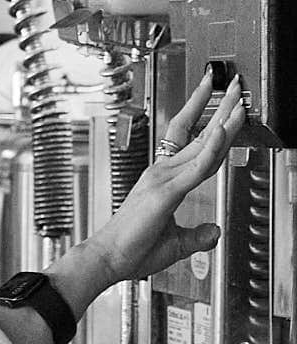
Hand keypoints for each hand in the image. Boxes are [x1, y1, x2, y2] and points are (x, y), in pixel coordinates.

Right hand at [79, 73, 244, 288]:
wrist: (107, 259)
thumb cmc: (131, 250)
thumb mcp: (175, 243)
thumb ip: (197, 236)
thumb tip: (215, 232)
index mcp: (163, 180)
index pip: (190, 142)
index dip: (208, 121)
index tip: (221, 103)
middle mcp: (162, 173)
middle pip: (197, 133)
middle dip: (219, 108)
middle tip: (233, 85)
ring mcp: (162, 180)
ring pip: (201, 144)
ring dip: (222, 119)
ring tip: (237, 98)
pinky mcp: (165, 193)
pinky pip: (196, 168)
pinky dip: (211, 148)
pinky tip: (223, 130)